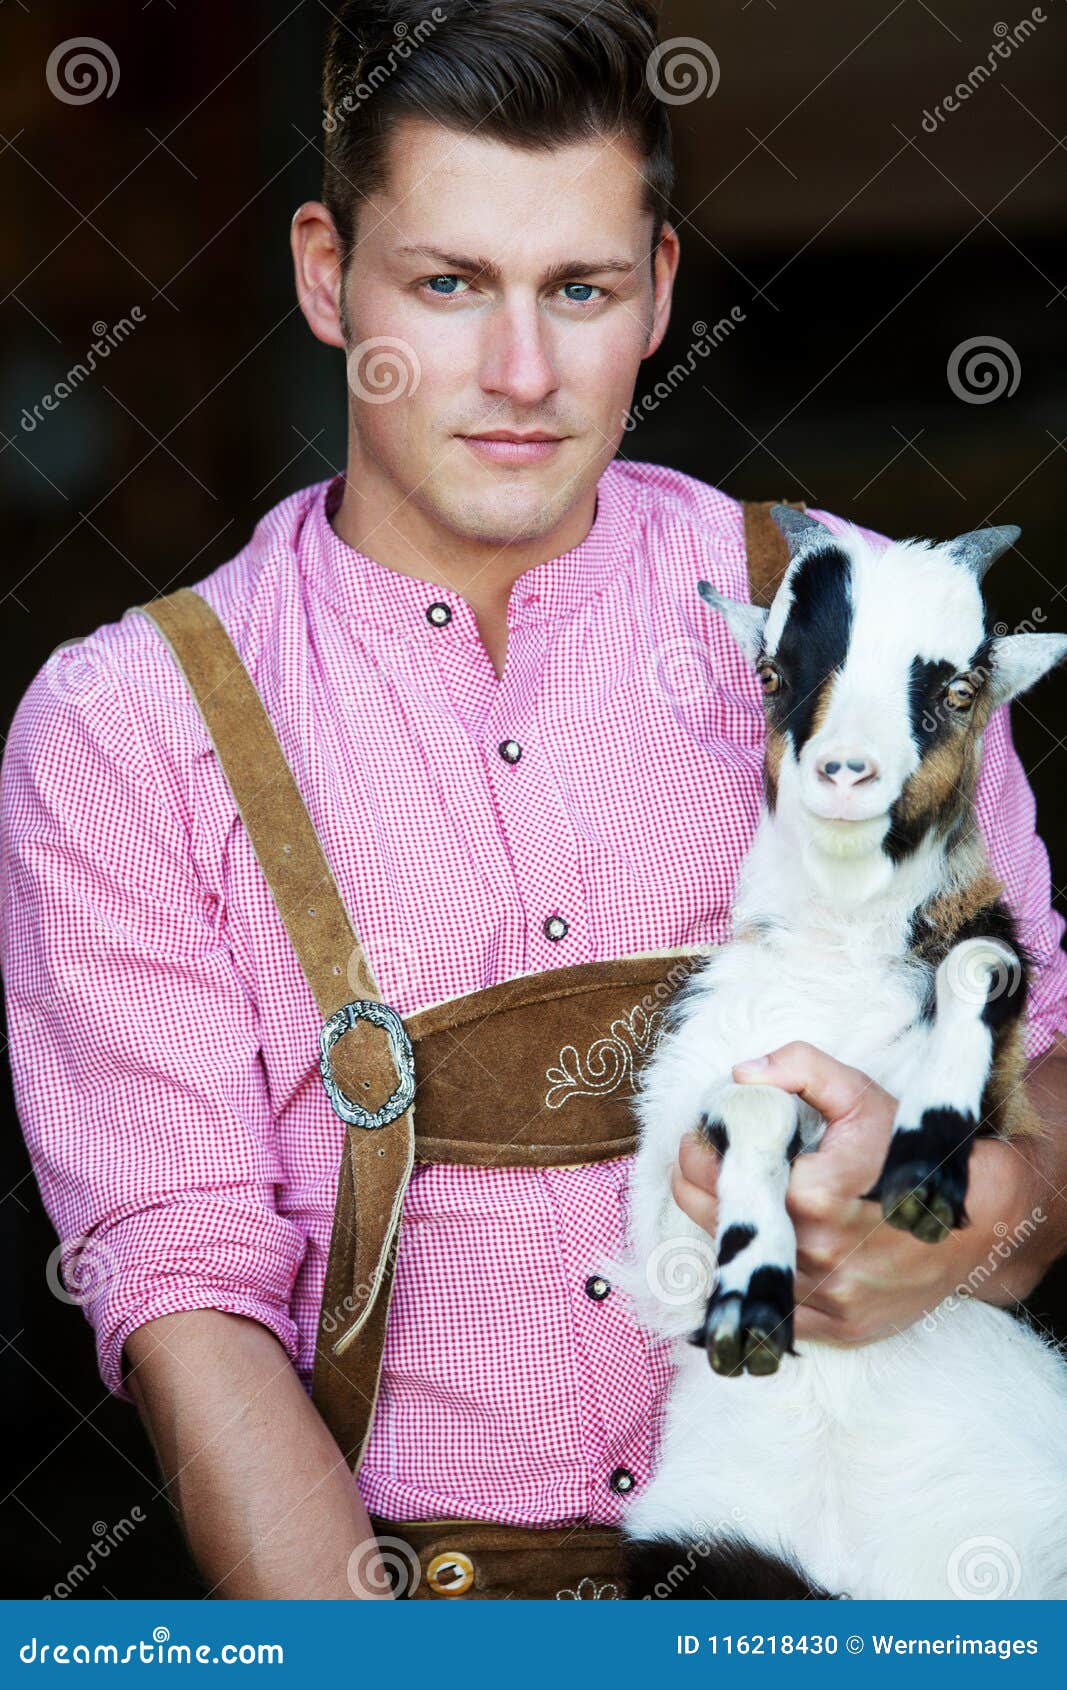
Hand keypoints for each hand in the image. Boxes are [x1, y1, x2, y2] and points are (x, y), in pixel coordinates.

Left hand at [669, 1041, 1046, 1343]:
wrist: (974, 1222)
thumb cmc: (909, 1152)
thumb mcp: (860, 1094)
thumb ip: (801, 1068)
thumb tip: (742, 1074)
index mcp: (814, 1195)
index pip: (718, 1173)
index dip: (698, 1148)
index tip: (702, 1133)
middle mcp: (815, 1254)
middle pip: (716, 1222)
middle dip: (696, 1185)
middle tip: (701, 1160)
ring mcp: (824, 1298)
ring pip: (737, 1266)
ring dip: (723, 1229)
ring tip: (730, 1195)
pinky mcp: (834, 1328)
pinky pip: (769, 1307)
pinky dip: (757, 1274)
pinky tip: (761, 1241)